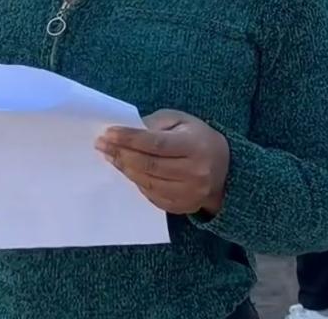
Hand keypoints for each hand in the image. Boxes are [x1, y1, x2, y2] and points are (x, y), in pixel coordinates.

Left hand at [97, 109, 229, 215]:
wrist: (225, 170)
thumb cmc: (198, 139)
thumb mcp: (182, 121)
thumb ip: (155, 124)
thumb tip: (126, 130)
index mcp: (195, 146)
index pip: (155, 143)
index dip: (129, 139)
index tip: (108, 133)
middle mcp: (194, 172)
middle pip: (148, 165)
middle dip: (121, 154)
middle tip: (102, 145)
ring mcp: (189, 193)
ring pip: (147, 182)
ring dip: (125, 169)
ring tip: (110, 156)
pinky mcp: (183, 207)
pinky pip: (152, 196)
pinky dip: (136, 182)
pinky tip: (127, 171)